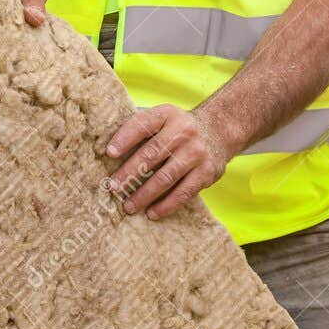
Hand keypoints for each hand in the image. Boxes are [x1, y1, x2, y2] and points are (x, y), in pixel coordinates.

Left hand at [105, 105, 236, 219]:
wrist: (219, 131)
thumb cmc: (178, 129)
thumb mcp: (163, 118)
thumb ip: (141, 128)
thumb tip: (109, 151)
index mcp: (167, 114)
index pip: (143, 124)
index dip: (125, 138)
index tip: (109, 153)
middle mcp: (183, 131)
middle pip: (152, 154)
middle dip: (130, 173)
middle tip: (114, 188)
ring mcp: (196, 153)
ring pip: (166, 177)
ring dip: (144, 194)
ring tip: (128, 206)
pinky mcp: (206, 172)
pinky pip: (183, 192)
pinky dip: (166, 205)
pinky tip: (152, 213)